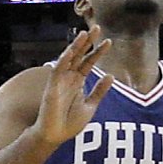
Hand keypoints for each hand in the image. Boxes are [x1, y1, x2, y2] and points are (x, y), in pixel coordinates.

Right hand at [35, 29, 113, 146]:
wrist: (55, 136)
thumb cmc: (70, 123)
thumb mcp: (90, 105)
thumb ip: (99, 91)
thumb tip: (110, 75)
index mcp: (78, 81)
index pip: (89, 62)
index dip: (98, 52)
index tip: (109, 41)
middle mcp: (69, 78)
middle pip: (79, 55)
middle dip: (88, 42)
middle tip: (97, 27)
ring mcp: (60, 81)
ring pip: (68, 58)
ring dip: (76, 46)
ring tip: (85, 33)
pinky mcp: (52, 87)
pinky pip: (58, 70)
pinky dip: (64, 60)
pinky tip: (71, 50)